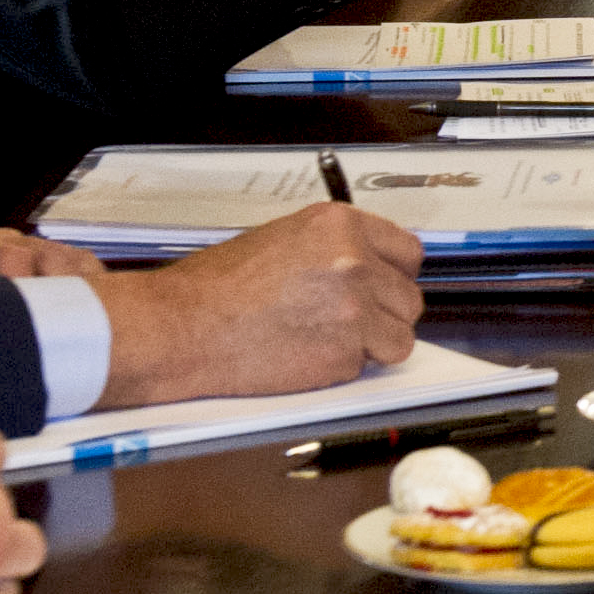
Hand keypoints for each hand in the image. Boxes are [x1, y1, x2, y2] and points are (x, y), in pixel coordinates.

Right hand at [92, 202, 422, 405]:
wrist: (183, 326)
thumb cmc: (217, 287)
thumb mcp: (283, 240)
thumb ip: (334, 249)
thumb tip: (369, 265)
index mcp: (339, 225)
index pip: (407, 251)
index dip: (394, 275)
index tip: (384, 287)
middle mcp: (355, 261)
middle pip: (409, 297)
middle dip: (385, 314)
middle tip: (347, 321)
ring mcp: (354, 308)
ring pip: (400, 336)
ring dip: (373, 345)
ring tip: (328, 340)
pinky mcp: (344, 351)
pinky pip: (369, 365)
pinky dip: (347, 368)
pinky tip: (310, 356)